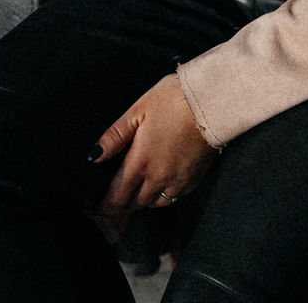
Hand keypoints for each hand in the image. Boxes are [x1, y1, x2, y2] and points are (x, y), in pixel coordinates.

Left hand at [88, 73, 219, 242]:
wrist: (213, 100)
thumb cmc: (174, 99)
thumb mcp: (139, 110)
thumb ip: (115, 135)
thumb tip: (94, 156)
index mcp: (141, 161)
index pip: (118, 196)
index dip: (106, 205)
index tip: (100, 208)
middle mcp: (159, 177)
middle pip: (136, 203)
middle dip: (125, 201)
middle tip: (119, 196)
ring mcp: (179, 180)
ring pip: (156, 203)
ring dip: (145, 199)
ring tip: (140, 189)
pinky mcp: (195, 178)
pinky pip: (176, 197)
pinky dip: (166, 194)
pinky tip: (164, 182)